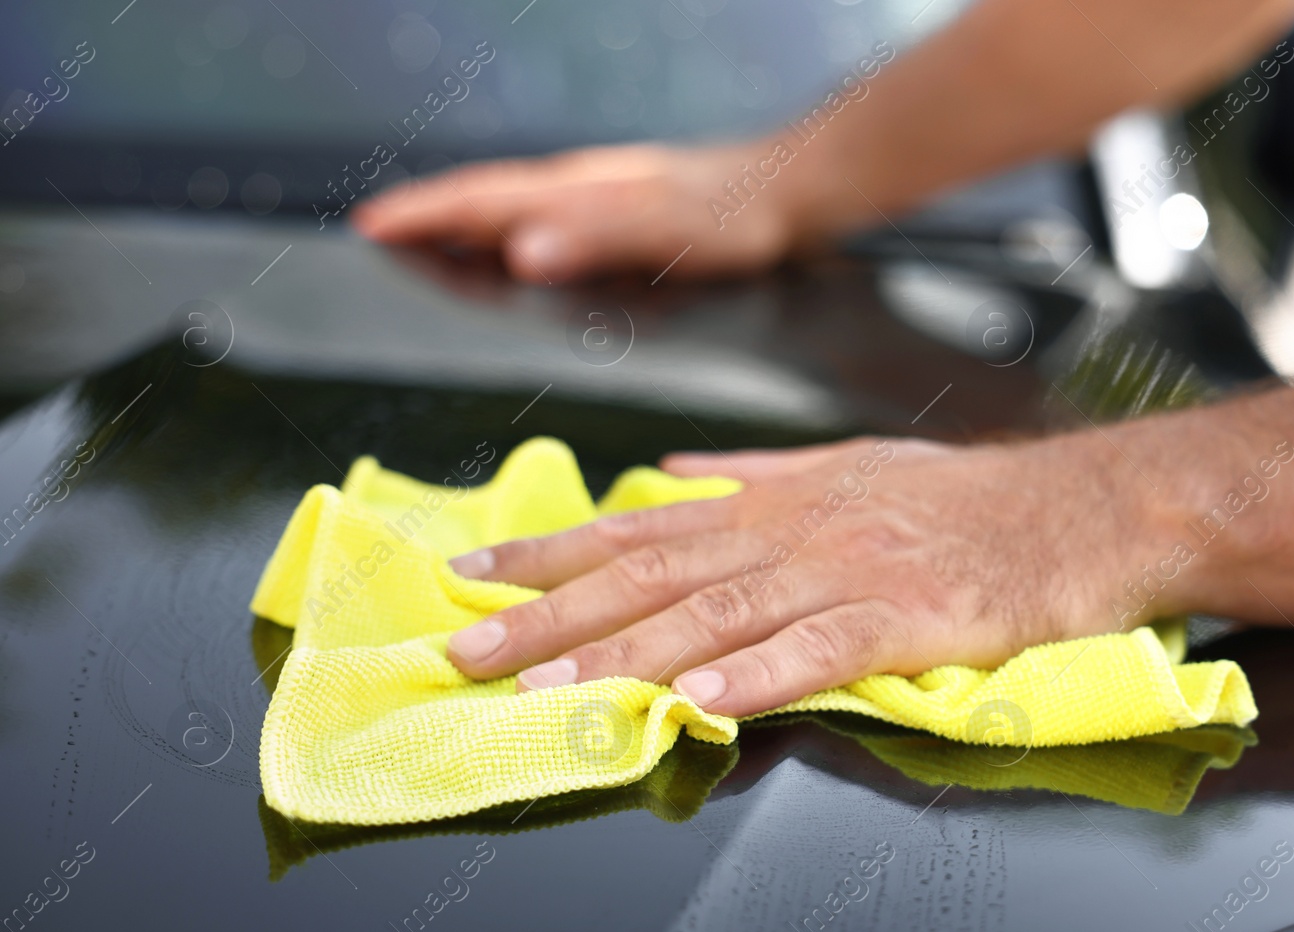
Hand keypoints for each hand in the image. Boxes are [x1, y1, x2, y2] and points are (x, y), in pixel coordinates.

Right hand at [349, 142, 795, 283]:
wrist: (791, 194)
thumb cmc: (734, 220)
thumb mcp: (664, 234)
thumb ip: (592, 240)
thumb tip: (521, 252)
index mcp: (578, 191)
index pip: (481, 199)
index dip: (423, 214)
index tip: (370, 225)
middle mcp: (582, 185)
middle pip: (486, 195)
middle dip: (427, 211)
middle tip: (376, 228)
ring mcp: (601, 193)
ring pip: (513, 201)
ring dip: (463, 216)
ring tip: (425, 233)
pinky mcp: (624, 208)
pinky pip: (546, 213)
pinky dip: (511, 225)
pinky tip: (517, 241)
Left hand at [443, 435, 1168, 716]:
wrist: (1085, 508)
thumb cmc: (970, 497)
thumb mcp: (851, 466)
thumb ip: (754, 475)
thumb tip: (671, 476)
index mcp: (777, 501)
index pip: (639, 529)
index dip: (550, 556)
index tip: (473, 579)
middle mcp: (796, 530)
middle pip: (654, 573)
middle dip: (550, 615)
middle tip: (467, 651)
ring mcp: (851, 571)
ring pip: (718, 612)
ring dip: (624, 651)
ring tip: (547, 689)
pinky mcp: (911, 617)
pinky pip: (821, 649)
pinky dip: (755, 675)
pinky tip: (698, 701)